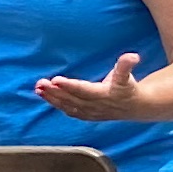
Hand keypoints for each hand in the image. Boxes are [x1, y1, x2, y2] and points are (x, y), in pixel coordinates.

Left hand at [32, 52, 147, 123]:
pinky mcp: (86, 115)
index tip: (56, 80)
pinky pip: (69, 111)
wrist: (134, 107)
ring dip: (52, 98)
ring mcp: (89, 112)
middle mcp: (95, 106)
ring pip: (67, 106)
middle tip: (40, 83)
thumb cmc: (128, 87)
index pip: (83, 90)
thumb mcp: (128, 76)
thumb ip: (126, 65)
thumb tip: (133, 56)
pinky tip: (46, 97)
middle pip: (71, 99)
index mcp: (104, 95)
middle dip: (55, 92)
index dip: (69, 86)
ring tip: (38, 89)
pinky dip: (57, 105)